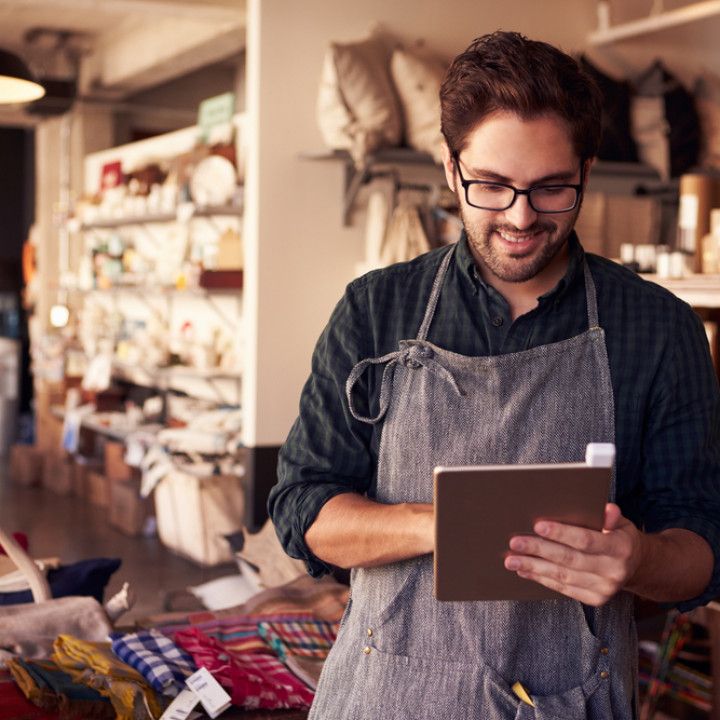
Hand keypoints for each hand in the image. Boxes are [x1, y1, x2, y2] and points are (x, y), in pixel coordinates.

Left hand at [503, 503, 643, 605]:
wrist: (637, 566)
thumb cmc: (619, 536)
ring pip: (563, 576)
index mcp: (620, 548)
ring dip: (534, 567)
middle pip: (569, 559)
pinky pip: (563, 588)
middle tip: (515, 542)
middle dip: (539, 550)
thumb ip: (610, 516)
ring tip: (511, 559)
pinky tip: (524, 570)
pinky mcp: (594, 599)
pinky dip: (541, 578)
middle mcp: (613, 571)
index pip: (586, 540)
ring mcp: (604, 588)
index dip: (561, 533)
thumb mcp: (621, 522)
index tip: (537, 525)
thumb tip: (606, 508)